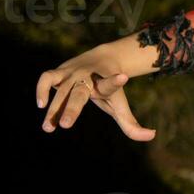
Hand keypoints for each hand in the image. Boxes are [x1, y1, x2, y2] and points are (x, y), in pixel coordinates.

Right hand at [36, 47, 156, 141]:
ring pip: (60, 90)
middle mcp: (88, 78)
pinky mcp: (60, 71)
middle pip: (79, 93)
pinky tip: (41, 105)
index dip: (115, 80)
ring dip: (53, 108)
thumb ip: (131, 124)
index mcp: (106, 85)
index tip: (123, 76)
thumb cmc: (110, 88)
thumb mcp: (120, 104)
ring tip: (49, 128)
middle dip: (72, 107)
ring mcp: (73, 74)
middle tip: (65, 125)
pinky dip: (41, 90)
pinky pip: (46, 78)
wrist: (102, 58)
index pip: (111, 83)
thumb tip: (151, 135)